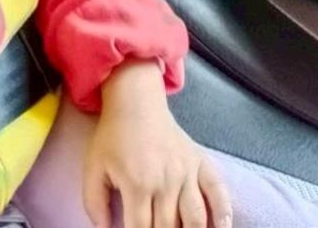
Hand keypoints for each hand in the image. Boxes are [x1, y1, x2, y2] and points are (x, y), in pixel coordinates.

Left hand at [84, 63, 232, 227]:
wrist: (135, 102)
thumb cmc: (113, 138)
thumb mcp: (93, 168)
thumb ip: (94, 204)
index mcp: (137, 184)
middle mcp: (166, 181)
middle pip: (169, 227)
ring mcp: (187, 172)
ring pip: (196, 217)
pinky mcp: (200, 162)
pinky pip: (218, 190)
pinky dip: (224, 212)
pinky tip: (222, 227)